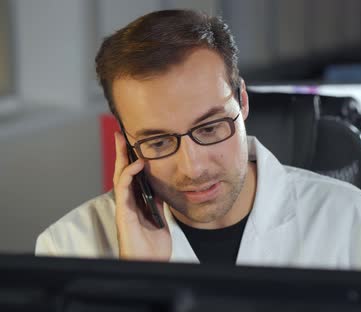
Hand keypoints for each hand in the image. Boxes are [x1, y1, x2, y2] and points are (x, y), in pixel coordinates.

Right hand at [113, 131, 171, 260]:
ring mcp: (124, 207)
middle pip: (122, 171)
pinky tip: (137, 164)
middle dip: (121, 152)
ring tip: (125, 141)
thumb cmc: (153, 246)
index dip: (131, 158)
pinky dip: (129, 175)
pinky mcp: (123, 213)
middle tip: (120, 133)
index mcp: (135, 203)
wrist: (150, 264)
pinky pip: (123, 190)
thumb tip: (161, 185)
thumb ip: (157, 201)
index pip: (131, 176)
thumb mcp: (159, 217)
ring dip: (122, 158)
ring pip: (120, 176)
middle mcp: (127, 202)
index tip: (133, 142)